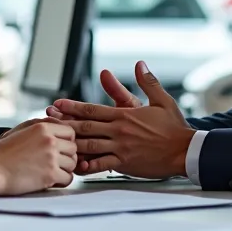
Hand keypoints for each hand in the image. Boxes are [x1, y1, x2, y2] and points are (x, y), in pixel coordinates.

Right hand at [0, 119, 76, 194]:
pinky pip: (68, 178)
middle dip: (66, 156)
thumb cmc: (2, 152)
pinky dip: (62, 181)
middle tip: (56, 162)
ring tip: (52, 171)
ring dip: (64, 169)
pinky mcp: (50, 174)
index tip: (61, 148)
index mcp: (42, 127)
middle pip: (74, 148)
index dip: (67, 141)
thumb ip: (40, 125)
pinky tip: (52, 180)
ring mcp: (51, 157)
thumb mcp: (21, 129)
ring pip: (73, 163)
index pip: (70, 132)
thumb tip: (56, 123)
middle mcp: (49, 140)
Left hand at [53, 61, 194, 178]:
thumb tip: (140, 64)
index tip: (56, 104)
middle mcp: (119, 131)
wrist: (185, 150)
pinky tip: (75, 166)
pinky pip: (101, 165)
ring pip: (89, 145)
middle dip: (63, 124)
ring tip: (54, 143)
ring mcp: (120, 148)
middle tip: (46, 121)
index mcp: (124, 115)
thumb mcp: (161, 100)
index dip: (72, 107)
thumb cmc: (174, 127)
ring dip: (70, 144)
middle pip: (85, 127)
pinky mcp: (125, 164)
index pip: (92, 109)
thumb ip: (147, 81)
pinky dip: (87, 165)